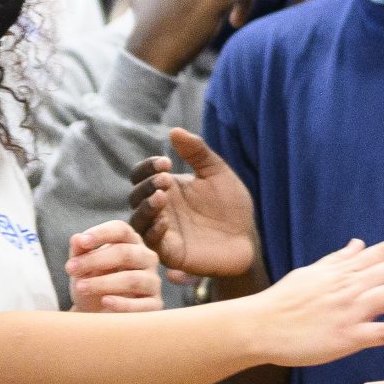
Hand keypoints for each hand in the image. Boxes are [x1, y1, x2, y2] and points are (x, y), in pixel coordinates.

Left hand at [65, 221, 161, 312]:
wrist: (96, 313)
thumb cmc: (92, 283)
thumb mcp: (82, 267)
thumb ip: (80, 252)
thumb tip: (77, 239)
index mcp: (130, 242)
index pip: (121, 230)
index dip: (102, 233)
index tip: (81, 242)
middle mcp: (146, 258)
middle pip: (126, 253)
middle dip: (96, 260)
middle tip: (71, 268)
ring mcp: (152, 281)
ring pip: (132, 279)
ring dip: (103, 283)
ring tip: (81, 287)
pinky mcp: (154, 304)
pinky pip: (141, 304)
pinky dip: (122, 303)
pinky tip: (105, 301)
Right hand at [130, 127, 259, 278]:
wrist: (248, 238)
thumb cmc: (232, 205)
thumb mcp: (217, 173)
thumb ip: (197, 152)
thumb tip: (174, 130)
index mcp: (167, 188)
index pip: (141, 174)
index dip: (147, 167)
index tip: (166, 162)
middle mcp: (160, 209)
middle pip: (135, 196)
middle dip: (146, 185)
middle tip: (165, 180)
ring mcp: (163, 231)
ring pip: (137, 220)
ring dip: (145, 207)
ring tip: (161, 197)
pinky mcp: (170, 252)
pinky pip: (151, 243)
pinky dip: (154, 231)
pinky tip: (165, 221)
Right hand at [248, 235, 383, 366]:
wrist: (260, 326)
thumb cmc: (283, 301)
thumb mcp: (312, 273)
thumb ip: (338, 260)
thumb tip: (358, 244)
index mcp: (343, 271)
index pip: (383, 252)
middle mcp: (350, 287)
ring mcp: (350, 311)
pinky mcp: (347, 338)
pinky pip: (382, 334)